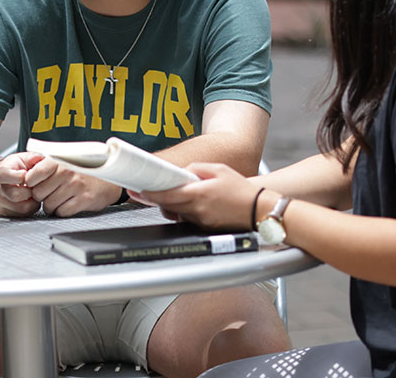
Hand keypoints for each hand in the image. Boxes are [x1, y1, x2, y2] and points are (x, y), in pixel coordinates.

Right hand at [0, 153, 42, 216]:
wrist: (1, 180)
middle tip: (33, 186)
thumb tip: (39, 158)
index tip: (26, 174)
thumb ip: (31, 157)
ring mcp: (0, 202)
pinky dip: (30, 207)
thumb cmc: (13, 169)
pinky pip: (23, 214)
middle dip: (29, 191)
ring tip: (33, 192)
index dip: (17, 176)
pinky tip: (30, 199)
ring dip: (32, 200)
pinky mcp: (5, 212)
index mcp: (1, 173)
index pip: (3, 176)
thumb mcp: (21, 158)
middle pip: (14, 194)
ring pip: (21, 207)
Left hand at [25, 157, 122, 216]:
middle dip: (41, 197)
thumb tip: (23, 175)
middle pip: (39, 193)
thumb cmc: (82, 171)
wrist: (108, 179)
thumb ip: (45, 165)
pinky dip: (62, 211)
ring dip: (51, 206)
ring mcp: (75, 186)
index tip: (35, 185)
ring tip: (59, 200)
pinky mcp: (84, 199)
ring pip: (49, 205)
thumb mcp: (64, 161)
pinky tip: (67, 205)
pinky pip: (62, 212)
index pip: (33, 174)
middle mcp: (66, 172)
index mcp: (59, 161)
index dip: (31, 183)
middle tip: (49, 194)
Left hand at [138, 162, 257, 230]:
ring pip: (177, 212)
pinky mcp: (204, 227)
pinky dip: (184, 210)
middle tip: (141, 192)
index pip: (168, 195)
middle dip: (154, 199)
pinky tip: (191, 203)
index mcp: (199, 193)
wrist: (257, 209)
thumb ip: (196, 168)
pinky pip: (188, 218)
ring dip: (171, 204)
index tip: (138, 190)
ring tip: (174, 194)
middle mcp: (198, 209)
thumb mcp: (218, 169)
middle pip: (167, 205)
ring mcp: (201, 221)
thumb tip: (182, 173)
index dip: (150, 194)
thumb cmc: (240, 188)